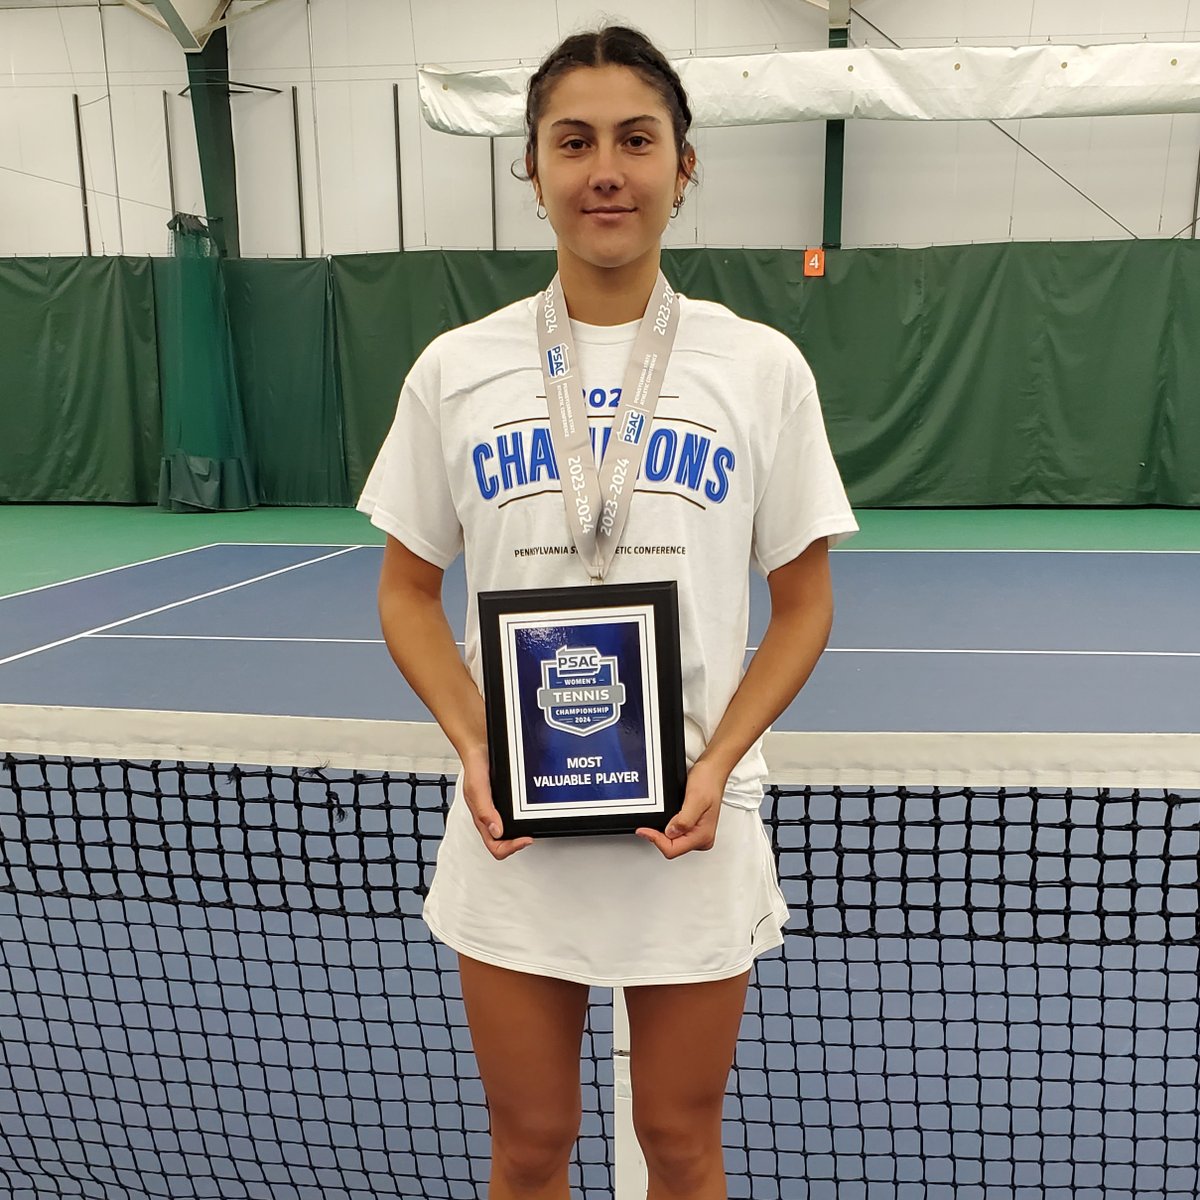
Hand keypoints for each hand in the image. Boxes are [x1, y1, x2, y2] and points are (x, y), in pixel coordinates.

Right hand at [459, 743, 532, 859]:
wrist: (481, 746)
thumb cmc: (474, 767)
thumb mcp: (476, 789)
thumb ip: (484, 811)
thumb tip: (496, 832)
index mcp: (482, 820)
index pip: (496, 846)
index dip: (511, 848)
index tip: (525, 839)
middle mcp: (492, 816)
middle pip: (506, 842)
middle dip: (519, 843)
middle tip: (531, 835)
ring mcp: (501, 808)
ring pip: (513, 828)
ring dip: (524, 829)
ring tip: (533, 825)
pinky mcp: (508, 799)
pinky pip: (517, 812)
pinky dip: (526, 814)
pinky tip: (531, 809)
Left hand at [635, 759, 727, 859]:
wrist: (712, 772)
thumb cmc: (708, 782)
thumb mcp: (695, 798)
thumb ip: (684, 819)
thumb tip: (671, 832)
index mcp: (703, 836)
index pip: (673, 849)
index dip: (656, 840)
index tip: (644, 830)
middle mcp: (701, 838)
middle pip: (671, 848)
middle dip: (658, 837)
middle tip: (648, 825)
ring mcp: (696, 834)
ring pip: (670, 842)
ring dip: (660, 833)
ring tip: (657, 818)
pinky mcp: (691, 827)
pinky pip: (673, 833)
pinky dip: (665, 827)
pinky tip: (665, 817)